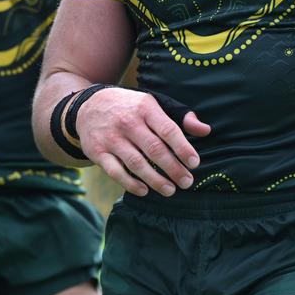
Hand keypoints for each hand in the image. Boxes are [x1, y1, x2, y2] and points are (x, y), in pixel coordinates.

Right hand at [75, 86, 209, 196]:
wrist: (89, 106)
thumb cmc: (130, 108)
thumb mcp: (154, 103)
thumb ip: (180, 117)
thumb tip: (205, 131)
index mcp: (145, 108)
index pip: (168, 130)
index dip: (183, 148)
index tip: (194, 163)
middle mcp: (128, 122)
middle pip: (154, 149)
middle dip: (173, 168)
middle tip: (187, 182)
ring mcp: (111, 138)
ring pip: (136, 163)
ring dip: (155, 180)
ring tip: (170, 191)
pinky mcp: (98, 152)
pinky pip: (116, 172)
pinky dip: (130, 183)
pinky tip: (145, 191)